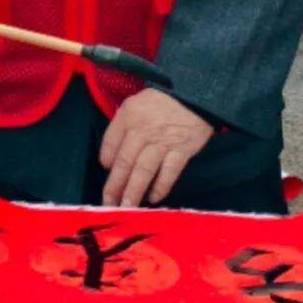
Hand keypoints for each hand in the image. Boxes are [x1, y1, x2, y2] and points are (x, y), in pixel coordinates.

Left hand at [99, 89, 213, 206]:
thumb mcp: (136, 104)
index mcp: (128, 115)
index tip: (107, 172)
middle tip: (108, 205)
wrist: (196, 94)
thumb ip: (123, 126)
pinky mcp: (182, 150)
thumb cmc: (162, 101)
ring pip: (143, 171)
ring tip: (127, 208)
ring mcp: (163, 142)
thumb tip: (112, 157)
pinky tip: (153, 198)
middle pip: (124, 162)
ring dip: (133, 192)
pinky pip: (168, 173)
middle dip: (114, 186)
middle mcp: (142, 130)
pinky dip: (160, 187)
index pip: (110, 142)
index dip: (106, 161)